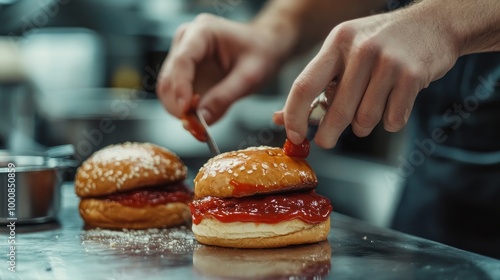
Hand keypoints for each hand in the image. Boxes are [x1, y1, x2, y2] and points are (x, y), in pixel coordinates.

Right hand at [157, 14, 284, 124]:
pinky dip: (185, 111)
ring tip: (202, 126)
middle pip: (169, 78)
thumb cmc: (261, 53)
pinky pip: (176, 95)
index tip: (187, 111)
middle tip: (198, 127)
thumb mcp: (250, 77)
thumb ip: (225, 97)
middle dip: (179, 106)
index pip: (182, 61)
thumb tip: (202, 120)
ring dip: (180, 111)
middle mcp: (185, 41)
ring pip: (167, 90)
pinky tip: (201, 118)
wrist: (265, 46)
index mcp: (202, 31)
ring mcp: (181, 55)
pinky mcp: (183, 71)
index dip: (181, 88)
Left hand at [276, 6, 459, 147]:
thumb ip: (316, 84)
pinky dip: (390, 122)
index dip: (294, 116)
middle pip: (336, 109)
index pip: (304, 85)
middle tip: (325, 142)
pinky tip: (394, 104)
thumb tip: (281, 118)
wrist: (433, 24)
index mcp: (337, 43)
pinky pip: (392, 119)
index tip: (293, 135)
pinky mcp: (412, 75)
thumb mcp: (344, 52)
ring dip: (363, 126)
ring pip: (365, 119)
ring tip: (369, 113)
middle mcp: (361, 49)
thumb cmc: (381, 44)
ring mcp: (388, 61)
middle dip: (328, 134)